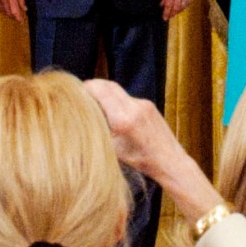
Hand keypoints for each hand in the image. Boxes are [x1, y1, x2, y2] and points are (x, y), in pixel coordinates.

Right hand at [0, 0, 26, 21]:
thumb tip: (24, 8)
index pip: (14, 12)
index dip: (18, 18)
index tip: (21, 21)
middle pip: (8, 13)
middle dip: (13, 17)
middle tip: (19, 17)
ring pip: (2, 10)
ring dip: (8, 14)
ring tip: (13, 13)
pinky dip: (2, 9)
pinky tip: (6, 8)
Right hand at [83, 78, 220, 219]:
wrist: (170, 160)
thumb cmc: (141, 161)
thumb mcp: (114, 150)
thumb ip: (100, 131)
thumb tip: (83, 120)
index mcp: (123, 119)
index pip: (101, 91)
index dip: (86, 88)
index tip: (75, 91)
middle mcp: (134, 106)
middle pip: (109, 85)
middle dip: (94, 86)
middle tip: (81, 92)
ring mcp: (144, 104)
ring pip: (118, 91)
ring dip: (105, 92)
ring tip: (94, 103)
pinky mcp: (149, 105)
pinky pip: (127, 98)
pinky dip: (116, 100)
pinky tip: (112, 112)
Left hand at [161, 0, 195, 20]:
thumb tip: (161, 5)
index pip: (169, 5)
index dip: (166, 13)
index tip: (164, 17)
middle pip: (176, 7)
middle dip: (172, 14)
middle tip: (168, 17)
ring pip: (183, 5)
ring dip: (178, 11)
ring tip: (174, 13)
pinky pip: (189, 1)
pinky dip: (185, 6)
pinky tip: (181, 8)